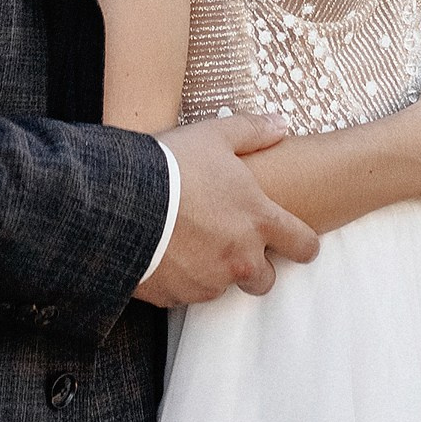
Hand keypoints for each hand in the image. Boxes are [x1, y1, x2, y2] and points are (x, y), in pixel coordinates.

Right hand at [142, 116, 319, 306]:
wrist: (117, 202)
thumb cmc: (171, 165)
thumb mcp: (214, 135)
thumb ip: (253, 131)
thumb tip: (282, 124)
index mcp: (258, 220)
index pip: (304, 246)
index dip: (303, 244)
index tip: (294, 241)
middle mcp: (240, 258)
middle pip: (266, 279)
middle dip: (254, 266)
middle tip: (231, 243)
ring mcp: (209, 282)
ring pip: (223, 286)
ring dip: (213, 271)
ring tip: (188, 242)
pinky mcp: (177, 297)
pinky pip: (186, 293)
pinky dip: (180, 278)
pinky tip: (164, 253)